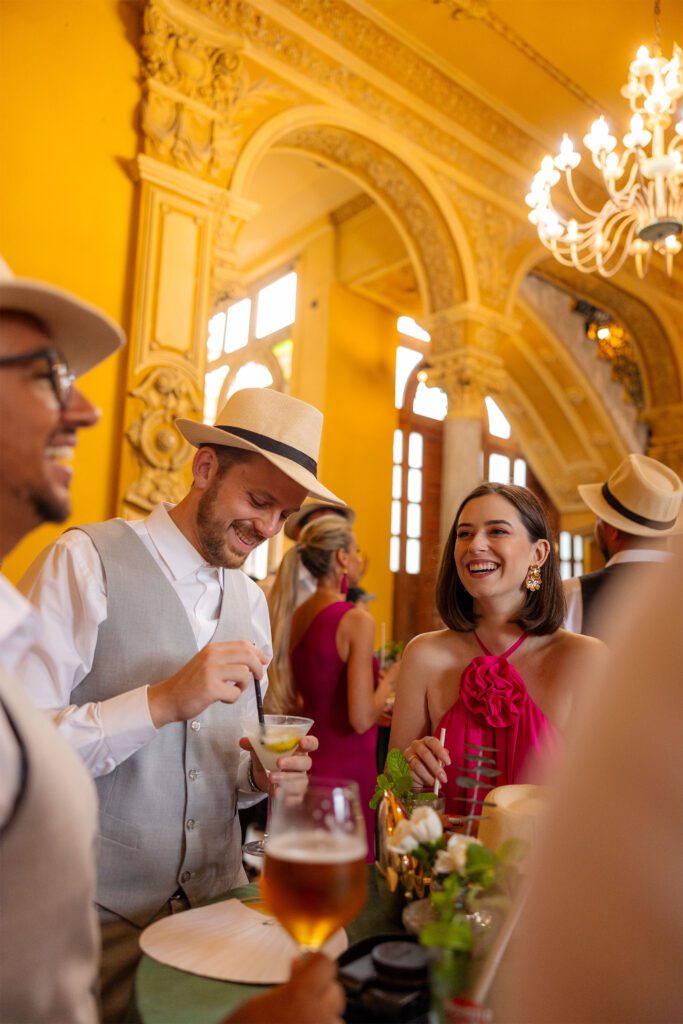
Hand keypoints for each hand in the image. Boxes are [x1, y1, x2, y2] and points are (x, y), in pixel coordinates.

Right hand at [148, 641, 268, 727]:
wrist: (168, 698)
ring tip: (232, 690)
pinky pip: (235, 693)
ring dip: (243, 686)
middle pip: (248, 656)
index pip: (243, 644)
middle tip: (258, 677)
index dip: (258, 653)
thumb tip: (254, 660)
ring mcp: (210, 671)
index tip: (264, 661)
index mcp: (213, 649)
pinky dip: (233, 699)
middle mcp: (212, 656)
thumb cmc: (190, 684)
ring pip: (244, 674)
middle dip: (258, 667)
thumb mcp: (206, 663)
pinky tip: (222, 699)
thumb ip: (226, 659)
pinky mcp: (210, 688)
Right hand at [222, 953, 344, 1023]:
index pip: (326, 963)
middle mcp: (319, 1017)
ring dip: (322, 1017)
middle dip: (321, 992)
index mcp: (300, 997)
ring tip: (299, 1021)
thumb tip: (300, 965)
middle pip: (335, 990)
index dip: (317, 963)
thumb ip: (287, 982)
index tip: (311, 965)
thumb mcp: (258, 1004)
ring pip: (335, 1017)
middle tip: (301, 1000)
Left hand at [240, 733, 318, 792]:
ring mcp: (301, 779)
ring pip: (301, 780)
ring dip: (286, 779)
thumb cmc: (267, 757)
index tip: (301, 742)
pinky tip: (278, 793)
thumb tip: (243, 741)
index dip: (309, 742)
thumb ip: (253, 744)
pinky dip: (289, 797)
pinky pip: (298, 797)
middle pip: (306, 763)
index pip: (312, 743)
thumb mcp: (260, 749)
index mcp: (298, 749)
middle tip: (278, 763)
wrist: (262, 775)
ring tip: (271, 778)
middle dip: (292, 763)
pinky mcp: (297, 794)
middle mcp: (302, 764)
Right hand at [405, 735, 450, 787]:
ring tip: (436, 784)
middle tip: (443, 778)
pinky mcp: (404, 765)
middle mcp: (416, 745)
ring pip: (417, 765)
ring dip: (428, 776)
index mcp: (426, 741)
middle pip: (425, 754)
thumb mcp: (437, 758)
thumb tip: (446, 756)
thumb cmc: (430, 760)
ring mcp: (408, 755)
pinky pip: (412, 774)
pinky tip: (427, 784)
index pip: (432, 742)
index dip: (440, 752)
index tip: (448, 763)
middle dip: (435, 768)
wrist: (415, 767)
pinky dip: (421, 780)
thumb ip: (441, 757)